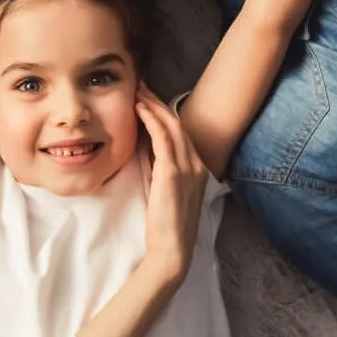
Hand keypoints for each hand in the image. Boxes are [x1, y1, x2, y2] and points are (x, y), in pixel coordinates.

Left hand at [135, 87, 209, 284]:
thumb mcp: (167, 193)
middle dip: (158, 102)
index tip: (148, 98)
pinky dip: (151, 119)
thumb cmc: (166, 225)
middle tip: (142, 86)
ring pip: (171, 126)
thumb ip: (163, 171)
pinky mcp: (172, 173)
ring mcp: (188, 167)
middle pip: (177, 124)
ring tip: (138, 91)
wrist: (172, 251)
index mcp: (198, 169)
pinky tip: (139, 108)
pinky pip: (162, 137)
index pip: (181, 133)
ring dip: (153, 105)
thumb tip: (147, 150)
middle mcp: (197, 164)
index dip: (164, 113)